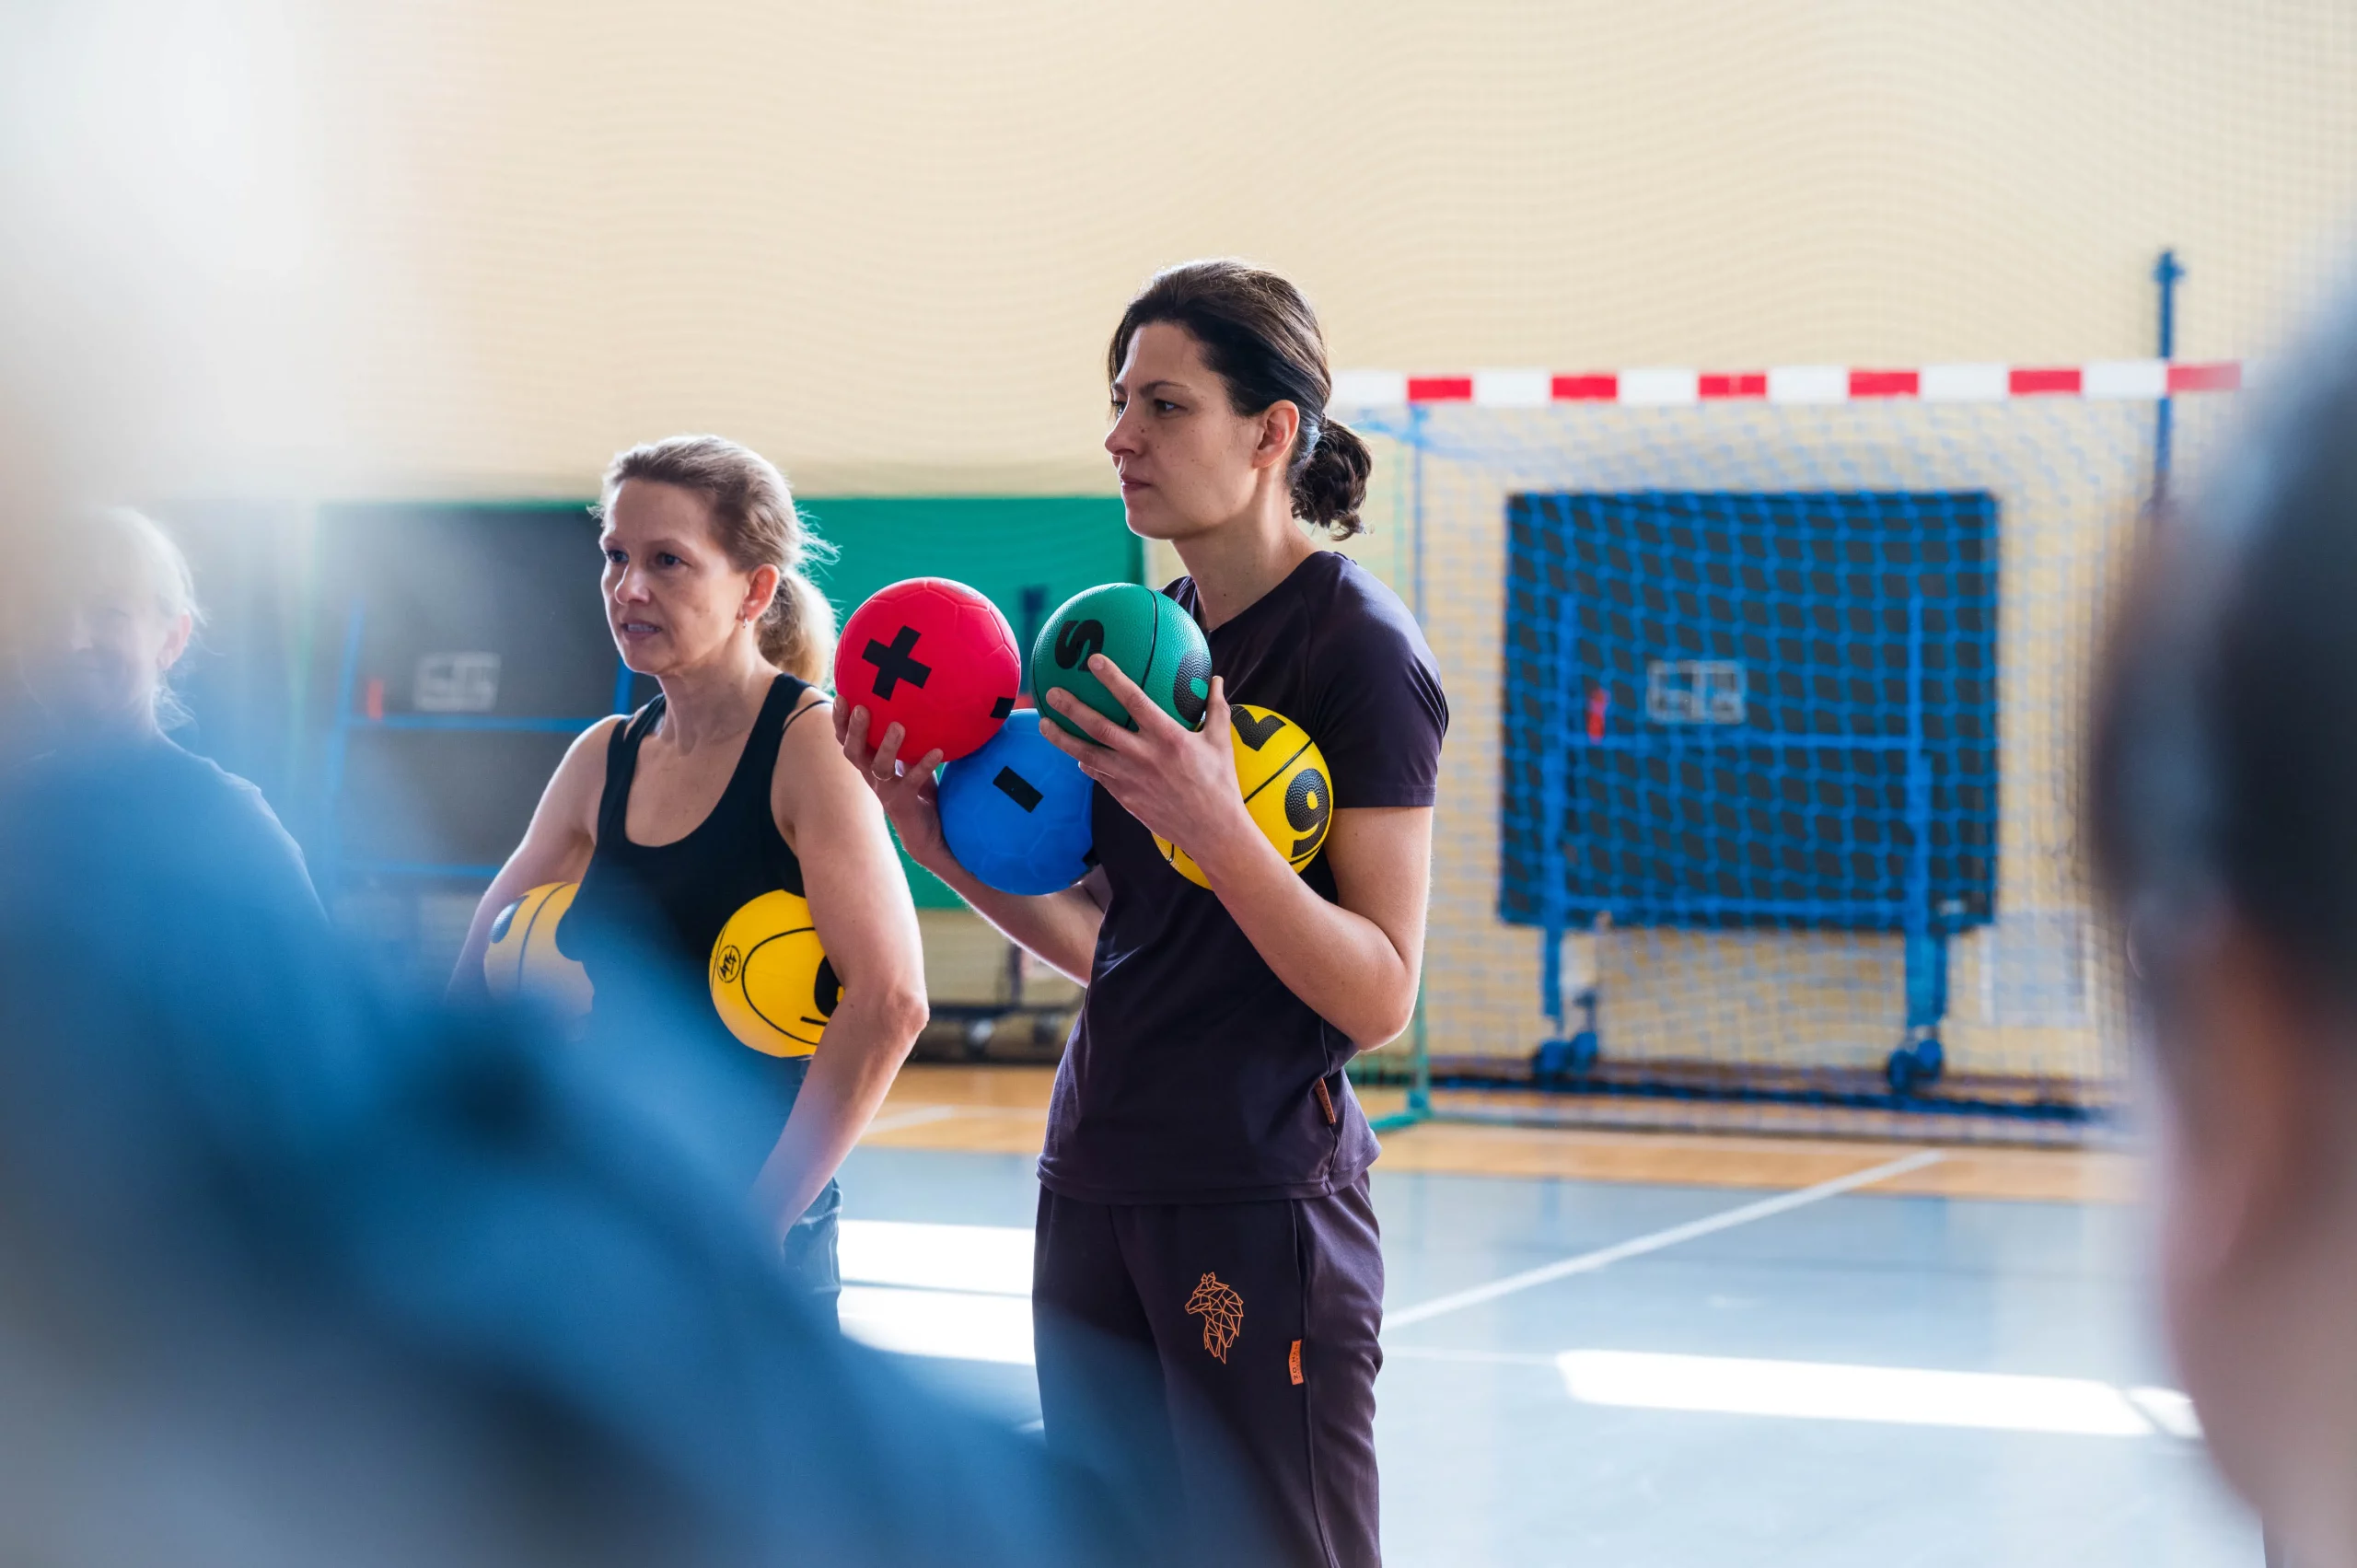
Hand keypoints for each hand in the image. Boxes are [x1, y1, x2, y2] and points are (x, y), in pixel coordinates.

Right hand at [835, 702, 949, 870]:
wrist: (929, 833)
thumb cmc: (920, 790)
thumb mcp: (912, 759)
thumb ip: (911, 737)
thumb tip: (922, 702)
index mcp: (870, 763)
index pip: (847, 739)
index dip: (840, 721)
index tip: (842, 695)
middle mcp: (872, 777)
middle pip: (853, 752)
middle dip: (854, 730)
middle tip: (860, 708)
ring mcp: (886, 791)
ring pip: (879, 767)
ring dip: (887, 746)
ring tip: (898, 726)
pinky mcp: (903, 804)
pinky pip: (912, 782)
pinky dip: (924, 765)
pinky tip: (938, 751)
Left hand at [1041, 659, 1256, 871]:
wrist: (1212, 832)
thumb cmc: (1220, 784)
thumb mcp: (1222, 743)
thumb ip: (1217, 708)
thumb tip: (1217, 680)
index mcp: (1169, 738)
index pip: (1135, 701)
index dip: (1113, 679)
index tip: (1094, 660)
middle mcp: (1144, 756)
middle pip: (1099, 728)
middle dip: (1072, 709)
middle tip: (1052, 693)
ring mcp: (1131, 779)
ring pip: (1088, 755)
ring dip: (1063, 739)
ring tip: (1044, 724)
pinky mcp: (1125, 797)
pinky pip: (1099, 776)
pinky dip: (1085, 764)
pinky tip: (1076, 756)